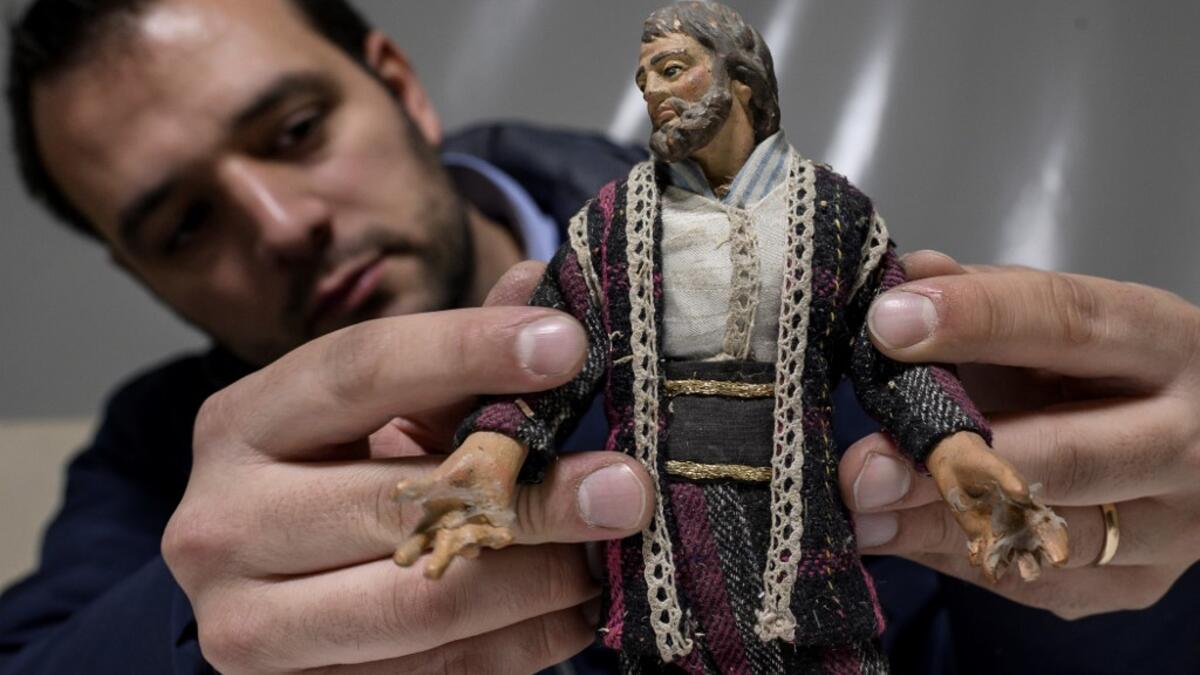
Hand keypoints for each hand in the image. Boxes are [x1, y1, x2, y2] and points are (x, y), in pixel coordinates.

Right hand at [163, 264, 654, 673]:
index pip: (359, 368)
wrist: (262, 593)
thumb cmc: (331, 477)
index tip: (569, 346)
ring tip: (610, 551)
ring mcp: (248, 626)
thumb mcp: (375, 412)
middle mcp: (221, 524)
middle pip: (400, 501)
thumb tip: (539, 283)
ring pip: (425, 601)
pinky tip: (578, 606)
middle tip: (626, 486)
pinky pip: (440, 671)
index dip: (467, 351)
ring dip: (542, 578)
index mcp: (240, 424)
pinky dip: (527, 639)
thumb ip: (452, 358)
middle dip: (533, 495)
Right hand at [393, 432, 527, 578]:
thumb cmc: (455, 477)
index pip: (416, 543)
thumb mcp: (437, 481)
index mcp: (432, 525)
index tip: (400, 560)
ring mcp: (474, 534)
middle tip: (430, 574)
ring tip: (469, 549)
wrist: (487, 464)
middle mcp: (452, 536)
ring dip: (470, 548)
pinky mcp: (497, 528)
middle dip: (438, 562)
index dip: (408, 553)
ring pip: (471, 547)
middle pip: (443, 553)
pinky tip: (506, 536)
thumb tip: (395, 493)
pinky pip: (498, 536)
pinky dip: (500, 537)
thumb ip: (419, 489)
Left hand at [840, 250, 1199, 618]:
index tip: (887, 325)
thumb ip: (983, 296)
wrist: (1181, 445)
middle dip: (954, 461)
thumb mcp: (1050, 321)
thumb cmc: (1093, 370)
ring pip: (1046, 532)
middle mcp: (1189, 439)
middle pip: (1068, 454)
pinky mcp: (1139, 583)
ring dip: (936, 524)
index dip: (977, 321)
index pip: (1071, 323)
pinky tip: (896, 534)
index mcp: (1166, 343)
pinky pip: (1033, 580)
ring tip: (859, 513)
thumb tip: (907, 277)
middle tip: (862, 468)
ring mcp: (1174, 524)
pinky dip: (954, 555)